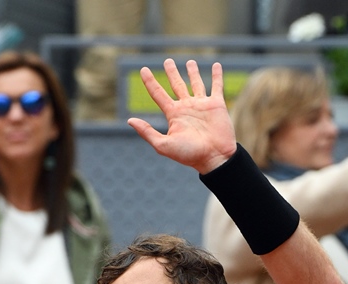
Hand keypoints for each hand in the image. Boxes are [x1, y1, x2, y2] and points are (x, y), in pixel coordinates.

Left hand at [128, 58, 236, 174]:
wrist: (213, 158)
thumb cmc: (189, 154)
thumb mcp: (163, 145)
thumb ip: (147, 132)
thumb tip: (130, 120)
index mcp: (173, 115)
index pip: (158, 94)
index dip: (150, 82)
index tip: (143, 70)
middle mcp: (186, 107)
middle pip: (176, 85)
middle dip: (172, 73)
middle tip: (167, 61)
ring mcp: (202, 105)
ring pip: (196, 83)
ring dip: (193, 72)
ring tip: (190, 62)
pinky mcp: (216, 105)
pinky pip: (216, 86)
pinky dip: (217, 76)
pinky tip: (216, 65)